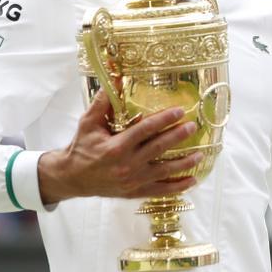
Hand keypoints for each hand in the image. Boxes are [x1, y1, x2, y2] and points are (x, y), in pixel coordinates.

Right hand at [38, 90, 203, 203]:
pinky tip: (192, 181)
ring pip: (164, 171)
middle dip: (178, 137)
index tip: (180, 111)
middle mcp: (127, 165)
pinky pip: (160, 191)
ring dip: (184, 163)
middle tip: (193, 127)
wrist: (71, 177)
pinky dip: (177, 187)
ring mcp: (132, 181)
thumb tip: (115, 79)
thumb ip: (102, 103)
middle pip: (159, 148)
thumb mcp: (87, 123)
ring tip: (200, 154)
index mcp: (116, 146)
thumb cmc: (81, 147)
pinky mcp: (134, 192)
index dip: (164, 119)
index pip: (145, 130)